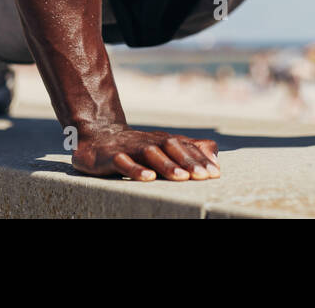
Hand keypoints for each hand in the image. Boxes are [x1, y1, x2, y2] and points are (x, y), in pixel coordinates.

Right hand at [73, 126, 221, 180]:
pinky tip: (148, 178)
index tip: (215, 174)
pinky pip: (123, 162)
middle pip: (171, 147)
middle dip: (188, 161)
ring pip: (150, 153)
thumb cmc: (137, 148)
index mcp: (163, 141)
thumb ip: (190, 151)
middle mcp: (149, 141)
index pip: (185, 147)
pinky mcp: (111, 156)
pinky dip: (136, 169)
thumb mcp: (164, 148)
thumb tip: (216, 160)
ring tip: (182, 177)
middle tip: (203, 176)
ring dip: (167, 165)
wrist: (98, 137)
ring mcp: (130, 147)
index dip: (200, 159)